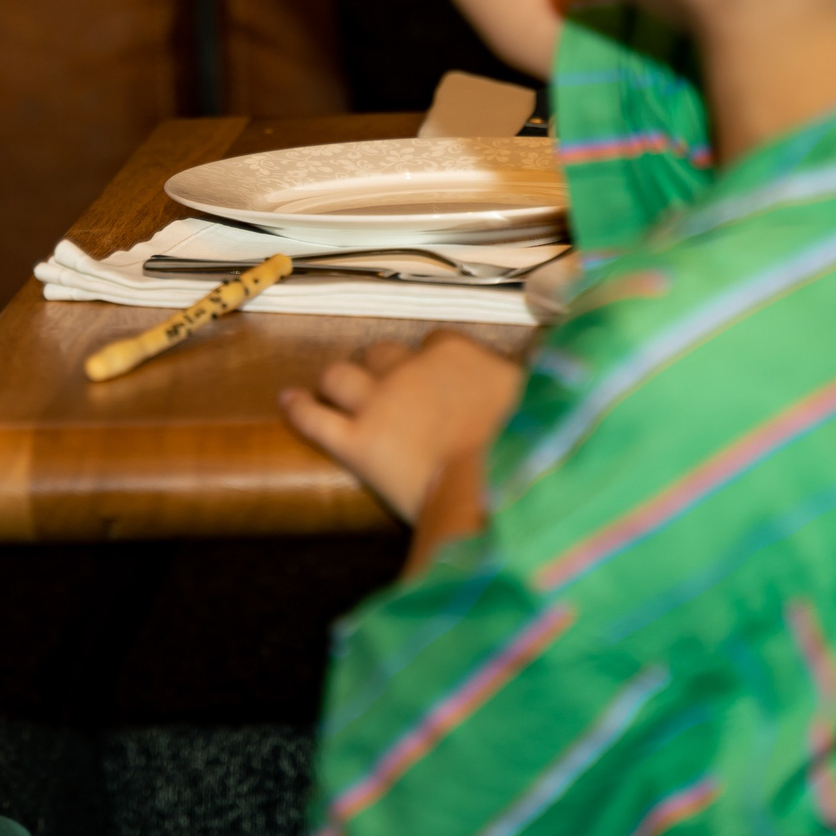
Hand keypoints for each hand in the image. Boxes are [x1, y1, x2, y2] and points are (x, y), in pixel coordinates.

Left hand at [280, 332, 524, 522]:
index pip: (436, 343)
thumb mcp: (541, 397)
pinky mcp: (355, 442)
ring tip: (333, 388)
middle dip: (381, 368)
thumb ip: (528, 378)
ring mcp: (378, 403)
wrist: (497, 491)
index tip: (439, 380)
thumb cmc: (529, 447)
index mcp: (457, 353)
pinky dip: (298, 408)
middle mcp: (411, 368)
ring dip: (336, 381)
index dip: (433, 362)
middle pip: (381, 354)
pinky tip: (288, 401)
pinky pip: (314, 417)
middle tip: (386, 388)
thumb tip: (546, 365)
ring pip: (340, 375)